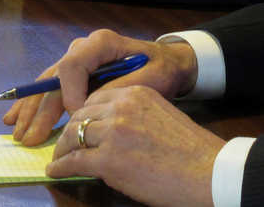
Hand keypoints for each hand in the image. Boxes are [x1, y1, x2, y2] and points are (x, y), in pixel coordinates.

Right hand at [3, 29, 197, 146]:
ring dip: (31, 110)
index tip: (76, 118)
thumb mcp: (150, 79)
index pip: (72, 65)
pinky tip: (16, 119)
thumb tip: (90, 104)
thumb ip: (119, 88)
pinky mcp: (76, 73)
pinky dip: (34, 105)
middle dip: (40, 109)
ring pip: (47, 83)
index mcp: (102, 43)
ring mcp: (77, 59)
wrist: (168, 62)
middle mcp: (84, 47)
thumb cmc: (161, 69)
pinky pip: (51, 88)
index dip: (69, 93)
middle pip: (54, 77)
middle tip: (30, 138)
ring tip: (17, 133)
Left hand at [48, 86, 221, 206]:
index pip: (96, 97)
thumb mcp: (161, 116)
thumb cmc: (190, 150)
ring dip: (62, 148)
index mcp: (137, 92)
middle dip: (69, 130)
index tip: (78, 125)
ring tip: (58, 158)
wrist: (206, 171)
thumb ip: (136, 116)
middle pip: (81, 114)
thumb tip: (112, 132)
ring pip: (74, 135)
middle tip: (64, 143)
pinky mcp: (109, 160)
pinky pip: (74, 160)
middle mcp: (123, 106)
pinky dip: (61, 166)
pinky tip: (56, 171)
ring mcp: (114, 132)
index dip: (83, 113)